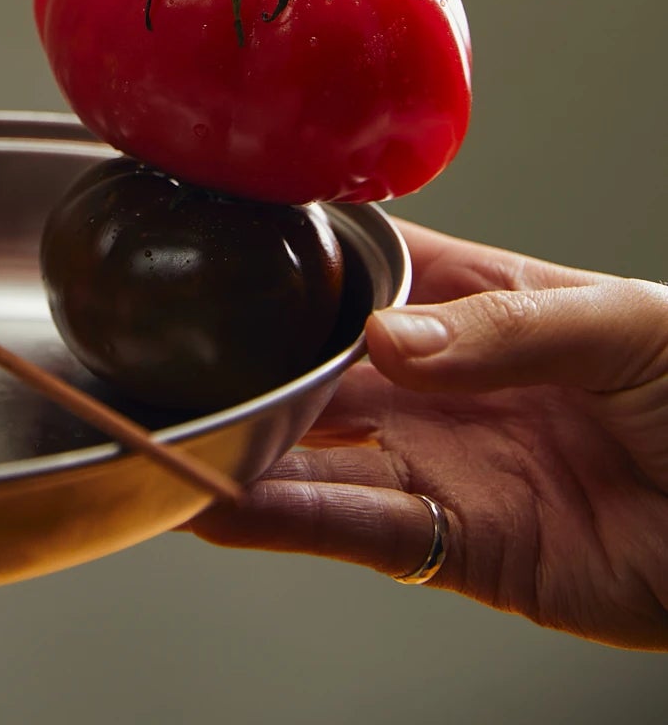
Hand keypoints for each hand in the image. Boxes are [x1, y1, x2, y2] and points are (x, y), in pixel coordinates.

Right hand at [188, 221, 667, 649]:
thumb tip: (392, 338)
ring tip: (170, 436)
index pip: (362, 264)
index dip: (290, 253)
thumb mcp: (621, 322)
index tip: (213, 241)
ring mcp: (442, 461)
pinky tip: (224, 505)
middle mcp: (442, 379)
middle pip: (319, 364)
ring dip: (246, 448)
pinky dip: (285, 523)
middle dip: (246, 359)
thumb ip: (504, 329)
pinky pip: (357, 530)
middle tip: (165, 354)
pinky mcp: (459, 545)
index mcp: (476, 297)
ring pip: (318, 452)